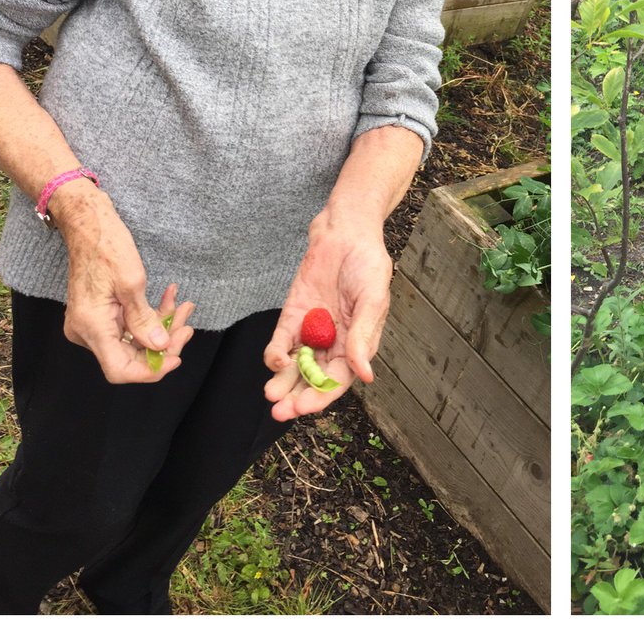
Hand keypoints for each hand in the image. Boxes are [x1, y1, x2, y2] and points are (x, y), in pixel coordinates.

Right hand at [56, 187, 193, 381]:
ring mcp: (93, 324)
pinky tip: (170, 299)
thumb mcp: (132, 281)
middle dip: (163, 342)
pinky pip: (128, 325)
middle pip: (130, 355)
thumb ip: (144, 319)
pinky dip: (149, 315)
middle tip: (188, 324)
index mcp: (92, 327)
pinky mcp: (100, 315)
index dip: (150, 371)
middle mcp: (87, 332)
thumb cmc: (107, 246)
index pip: (120, 370)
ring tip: (183, 306)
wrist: (88, 224)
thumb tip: (160, 347)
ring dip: (161, 325)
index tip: (176, 357)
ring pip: (133, 339)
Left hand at [263, 217, 393, 421]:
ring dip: (283, 383)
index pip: (339, 378)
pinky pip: (282, 342)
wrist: (345, 232)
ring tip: (271, 396)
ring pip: (294, 366)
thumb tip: (364, 375)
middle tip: (281, 412)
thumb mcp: (372, 298)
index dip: (323, 395)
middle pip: (313, 378)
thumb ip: (363, 335)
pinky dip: (276, 355)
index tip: (307, 408)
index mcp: (357, 343)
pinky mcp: (293, 316)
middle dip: (298, 397)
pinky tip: (276, 361)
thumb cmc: (367, 263)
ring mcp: (311, 330)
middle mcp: (333, 342)